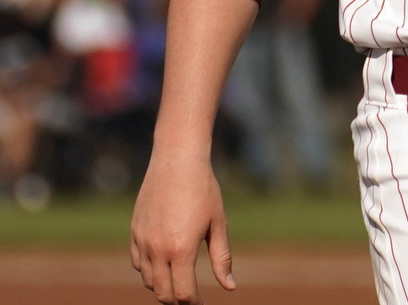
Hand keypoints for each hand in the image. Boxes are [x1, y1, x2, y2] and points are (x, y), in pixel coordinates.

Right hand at [130, 151, 234, 303]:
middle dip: (177, 300)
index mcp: (181, 250)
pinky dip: (149, 271)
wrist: (177, 161)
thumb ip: (222, 258)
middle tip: (191, 298)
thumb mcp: (218, 224)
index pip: (183, 293)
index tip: (202, 303)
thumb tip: (230, 287)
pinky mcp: (134, 232)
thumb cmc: (204, 190)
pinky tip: (163, 265)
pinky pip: (138, 264)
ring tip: (179, 281)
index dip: (194, 303)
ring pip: (148, 280)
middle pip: (162, 292)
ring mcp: (142, 241)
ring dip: (162, 286)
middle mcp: (157, 250)